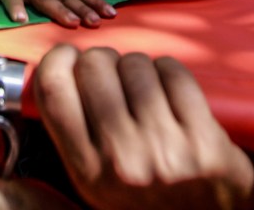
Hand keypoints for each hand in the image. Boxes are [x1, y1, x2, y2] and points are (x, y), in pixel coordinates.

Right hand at [33, 45, 253, 209]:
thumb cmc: (146, 197)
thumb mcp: (96, 181)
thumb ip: (71, 136)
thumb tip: (50, 75)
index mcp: (87, 170)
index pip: (54, 90)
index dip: (57, 60)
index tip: (69, 56)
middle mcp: (122, 159)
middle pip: (94, 66)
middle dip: (104, 61)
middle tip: (114, 77)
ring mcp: (164, 148)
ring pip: (136, 65)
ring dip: (140, 68)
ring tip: (146, 90)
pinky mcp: (204, 139)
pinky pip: (174, 73)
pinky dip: (170, 71)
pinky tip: (172, 91)